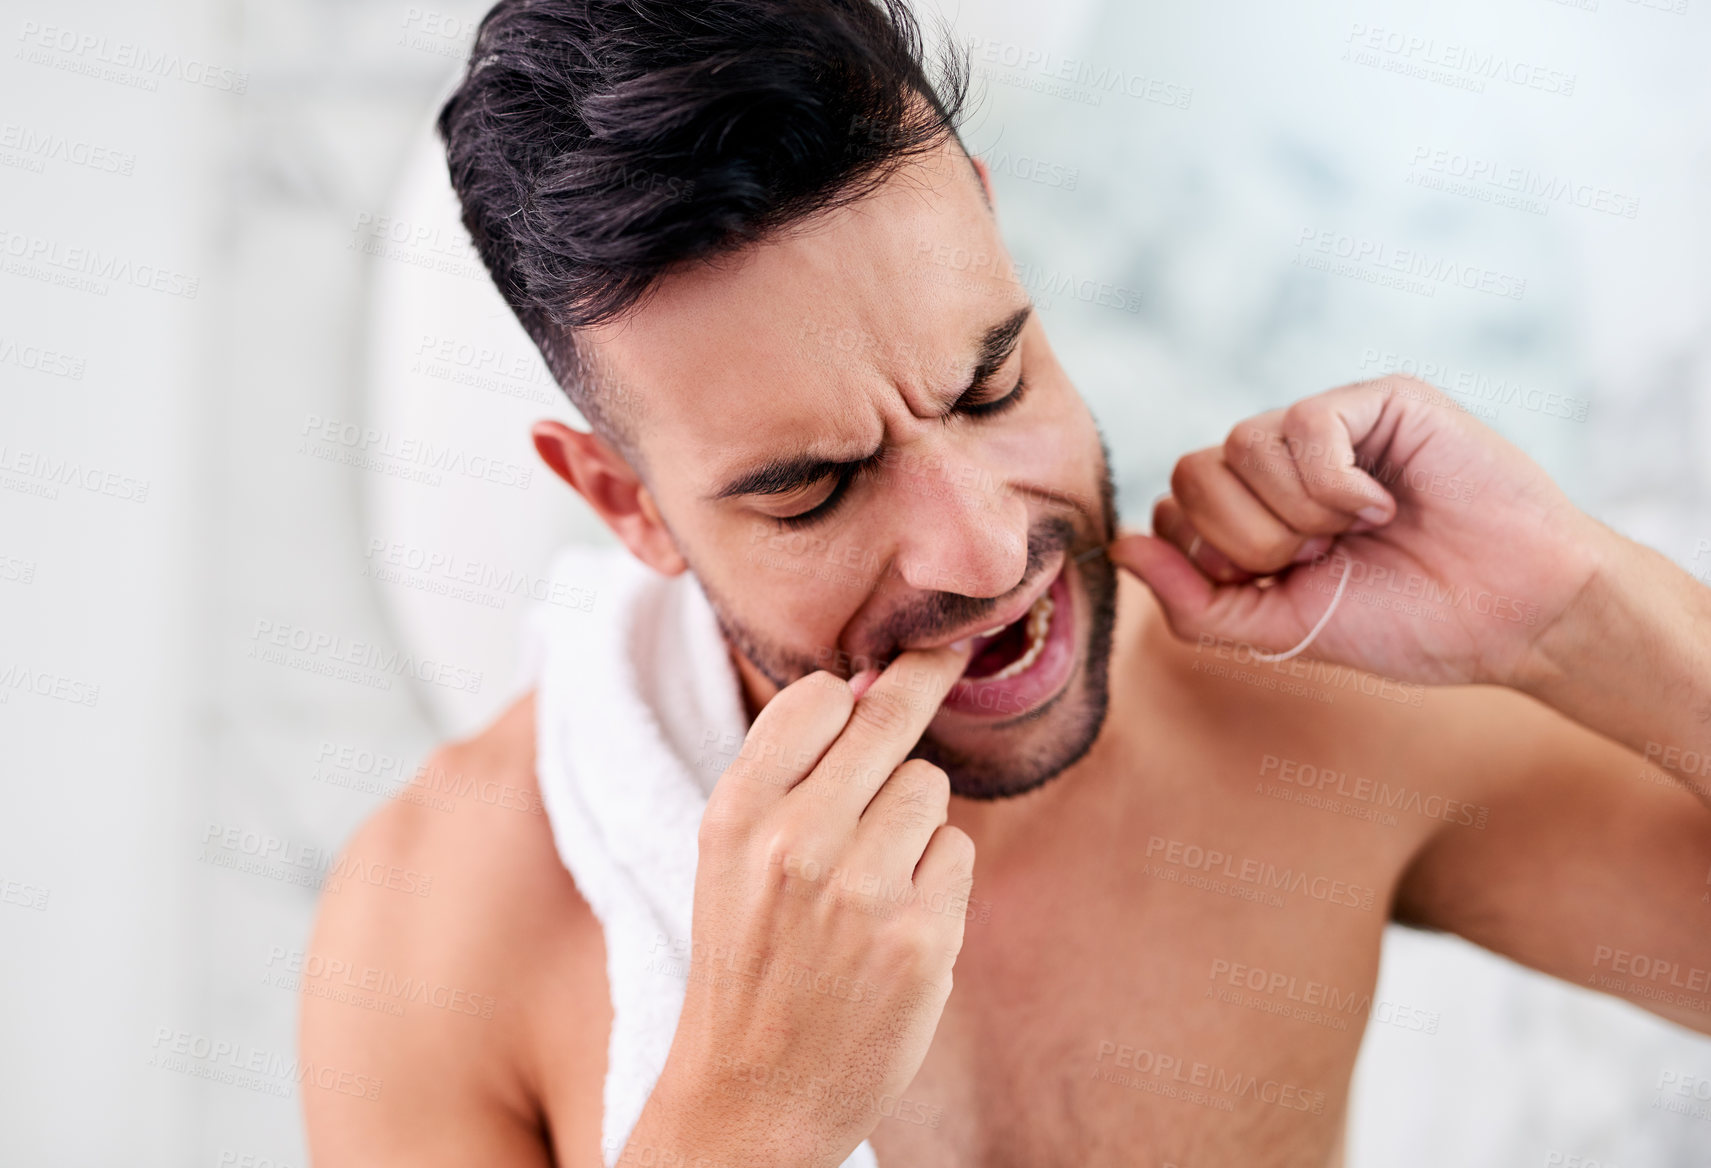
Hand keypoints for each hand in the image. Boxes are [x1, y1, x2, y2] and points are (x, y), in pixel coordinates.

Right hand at [632, 645, 975, 1167]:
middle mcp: (796, 842)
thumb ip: (787, 775)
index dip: (846, 696)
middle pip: (888, 721)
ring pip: (929, 787)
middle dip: (922, 680)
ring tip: (871, 878)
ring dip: (915, 819)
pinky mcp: (921, 936)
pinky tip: (896, 922)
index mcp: (736, 814)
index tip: (871, 678)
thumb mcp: (730, 859)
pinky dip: (938, 878)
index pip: (814, 697)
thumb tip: (865, 687)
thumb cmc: (748, 961)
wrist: (755, 1093)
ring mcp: (862, 890)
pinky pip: (958, 852)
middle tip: (948, 651)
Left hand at [1110, 376, 1605, 686]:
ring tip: (1359, 531)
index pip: (1173, 506)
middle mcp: (1283, 464)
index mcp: (1255, 511)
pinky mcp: (1378, 400)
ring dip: (1296, 513)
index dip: (1212, 556)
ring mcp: (1329, 427)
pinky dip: (1335, 483)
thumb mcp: (1282, 630)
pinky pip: (1304, 424)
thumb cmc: (1409, 623)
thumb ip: (1194, 601)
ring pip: (1241, 444)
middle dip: (1249, 540)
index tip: (1279, 584)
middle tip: (1321, 559)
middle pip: (1192, 472)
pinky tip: (1383, 505)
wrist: (1515, 615)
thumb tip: (1120, 549)